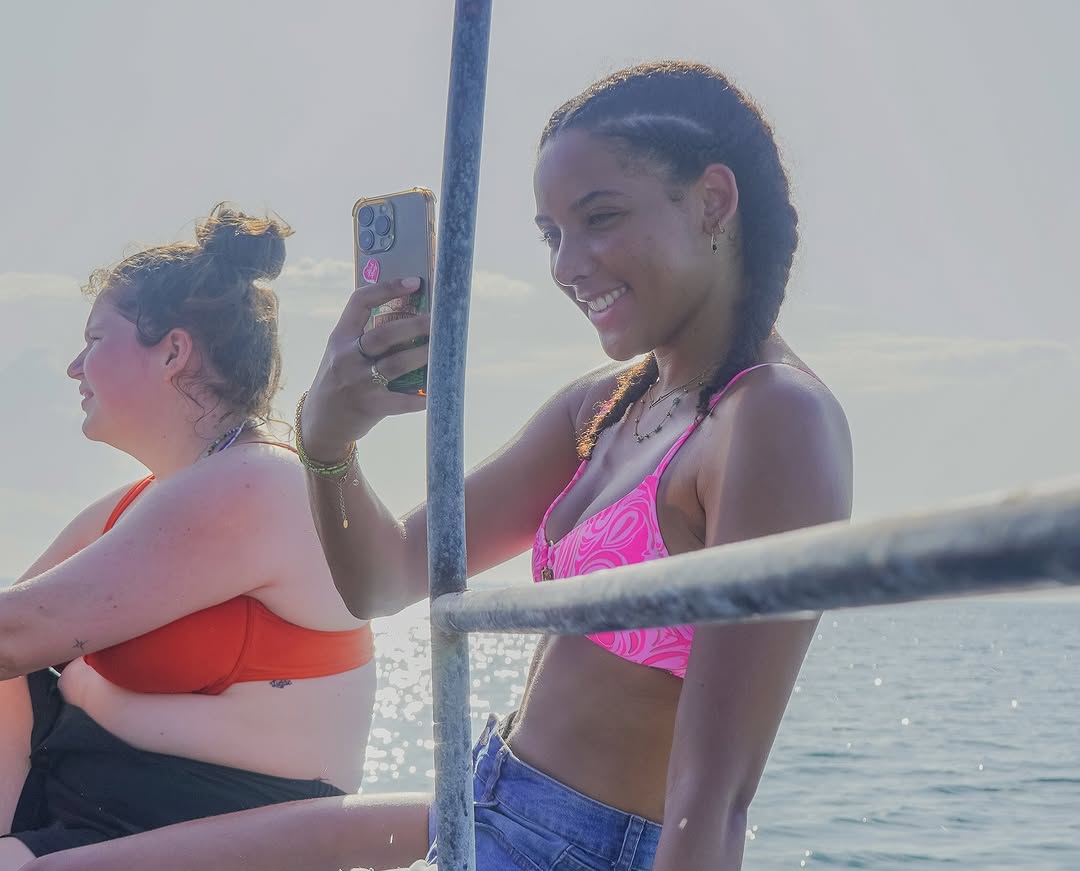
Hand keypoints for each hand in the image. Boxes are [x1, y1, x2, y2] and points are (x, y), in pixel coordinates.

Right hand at [301, 278, 430, 461]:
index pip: (360, 302)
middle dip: (415, 325)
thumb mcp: (342, 353)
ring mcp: (358, 383)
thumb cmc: (339, 381)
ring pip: (397, 364)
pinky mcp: (371, 407)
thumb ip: (365, 335)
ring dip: (423, 355)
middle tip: (437, 320)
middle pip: (384, 334)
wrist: (321, 423)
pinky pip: (402, 401)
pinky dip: (422, 397)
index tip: (414, 282)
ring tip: (442, 349)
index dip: (387, 288)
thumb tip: (410, 312)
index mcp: (340, 337)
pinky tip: (436, 391)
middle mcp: (347, 357)